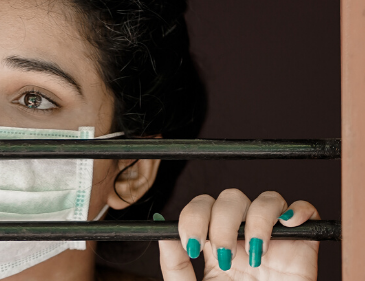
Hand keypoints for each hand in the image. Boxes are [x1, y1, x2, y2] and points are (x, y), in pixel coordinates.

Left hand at [158, 189, 318, 279]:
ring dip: (257, 218)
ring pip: (266, 199)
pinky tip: (287, 226)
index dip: (193, 216)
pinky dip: (297, 210)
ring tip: (256, 255)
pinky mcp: (302, 249)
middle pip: (230, 199)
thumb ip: (176, 266)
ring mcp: (273, 241)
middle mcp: (243, 239)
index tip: (191, 245)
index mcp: (214, 246)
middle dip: (222, 220)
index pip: (202, 208)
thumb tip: (163, 233)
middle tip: (224, 255)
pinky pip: (303, 211)